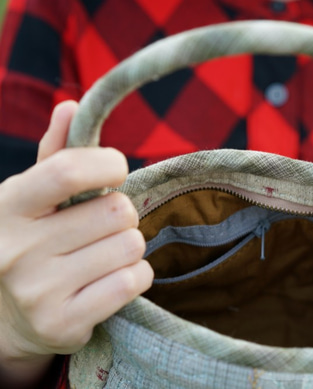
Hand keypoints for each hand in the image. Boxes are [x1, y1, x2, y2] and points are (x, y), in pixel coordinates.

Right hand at [0, 101, 152, 385]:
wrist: (4, 318)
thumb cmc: (29, 243)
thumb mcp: (30, 198)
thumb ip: (55, 155)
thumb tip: (71, 107)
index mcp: (7, 206)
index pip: (67, 171)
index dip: (107, 164)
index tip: (116, 170)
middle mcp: (18, 249)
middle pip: (117, 212)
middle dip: (122, 215)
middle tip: (104, 226)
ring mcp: (39, 291)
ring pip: (131, 246)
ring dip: (130, 247)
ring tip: (104, 255)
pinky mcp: (64, 323)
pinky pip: (133, 281)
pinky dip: (136, 276)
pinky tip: (112, 278)